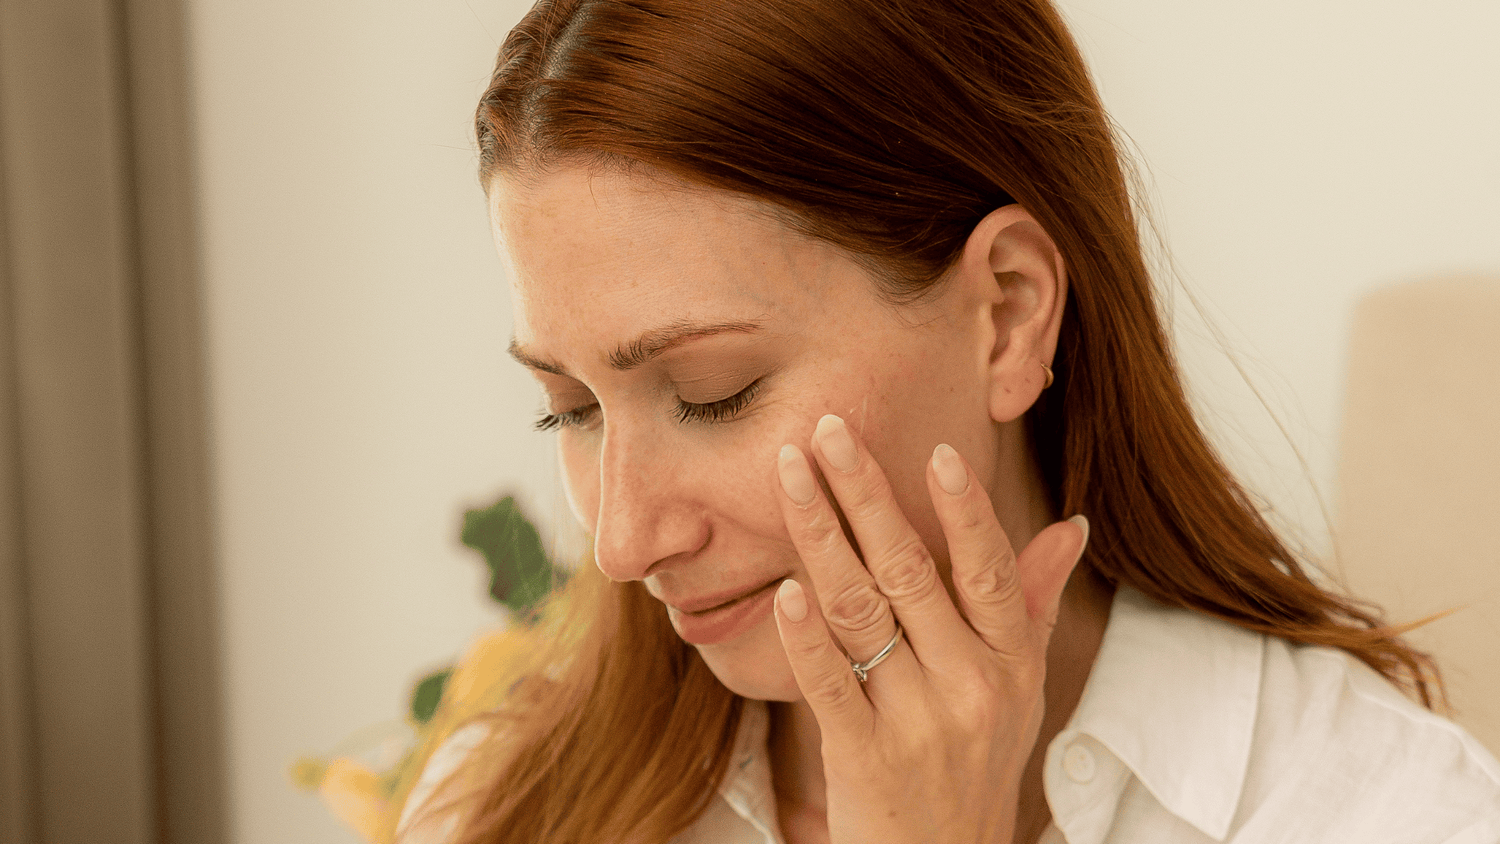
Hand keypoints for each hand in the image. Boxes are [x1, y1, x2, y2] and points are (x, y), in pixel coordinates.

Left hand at [772, 414, 1088, 843]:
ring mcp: (915, 722)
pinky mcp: (863, 757)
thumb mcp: (1021, 687)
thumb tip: (1072, 527)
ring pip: (862, 612)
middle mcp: (969, 686)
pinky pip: (829, 683)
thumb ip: (1032, 602)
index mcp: (1009, 660)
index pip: (988, 569)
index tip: (932, 449)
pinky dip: (805, 636)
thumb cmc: (977, 761)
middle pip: (911, 571)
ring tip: (789, 476)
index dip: (963, 509)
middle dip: (864, 493)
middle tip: (826, 430)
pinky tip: (784, 587)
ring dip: (820, 536)